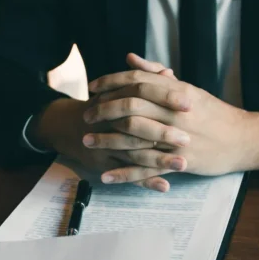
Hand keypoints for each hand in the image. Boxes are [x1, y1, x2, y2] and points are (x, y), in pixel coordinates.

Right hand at [29, 94, 177, 191]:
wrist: (68, 126)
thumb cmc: (102, 106)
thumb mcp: (120, 90)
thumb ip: (146, 81)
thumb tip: (169, 73)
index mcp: (117, 97)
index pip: (142, 92)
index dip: (165, 98)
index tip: (190, 103)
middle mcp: (110, 120)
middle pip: (137, 125)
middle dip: (163, 133)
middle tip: (188, 139)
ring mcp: (105, 143)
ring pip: (134, 153)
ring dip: (159, 161)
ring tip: (183, 164)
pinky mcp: (103, 163)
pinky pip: (127, 174)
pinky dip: (146, 181)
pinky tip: (165, 186)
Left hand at [84, 54, 258, 182]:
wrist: (244, 139)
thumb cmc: (213, 113)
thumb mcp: (187, 89)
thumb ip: (156, 75)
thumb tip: (129, 59)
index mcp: (177, 91)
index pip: (137, 82)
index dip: (111, 83)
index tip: (92, 88)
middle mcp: (175, 112)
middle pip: (130, 107)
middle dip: (104, 110)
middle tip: (87, 116)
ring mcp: (177, 138)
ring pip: (134, 138)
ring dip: (107, 140)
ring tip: (87, 142)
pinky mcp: (180, 161)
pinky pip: (146, 168)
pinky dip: (124, 173)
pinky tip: (106, 175)